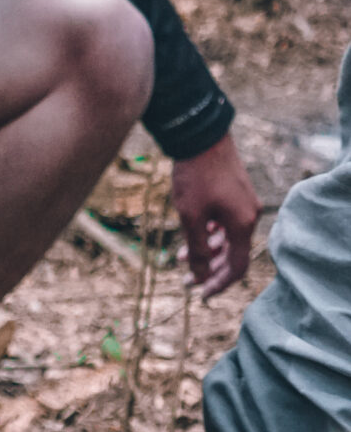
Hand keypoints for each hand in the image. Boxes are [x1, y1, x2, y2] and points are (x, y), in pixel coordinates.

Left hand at [171, 132, 258, 296]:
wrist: (201, 136)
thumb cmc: (195, 176)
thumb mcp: (191, 217)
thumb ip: (198, 249)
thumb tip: (200, 276)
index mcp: (243, 225)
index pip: (237, 268)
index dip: (218, 284)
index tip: (200, 295)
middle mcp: (249, 216)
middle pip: (233, 255)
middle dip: (210, 270)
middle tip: (187, 281)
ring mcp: (244, 203)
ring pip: (228, 239)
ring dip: (207, 251)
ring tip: (181, 258)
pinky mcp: (235, 193)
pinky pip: (226, 223)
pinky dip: (210, 233)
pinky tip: (193, 235)